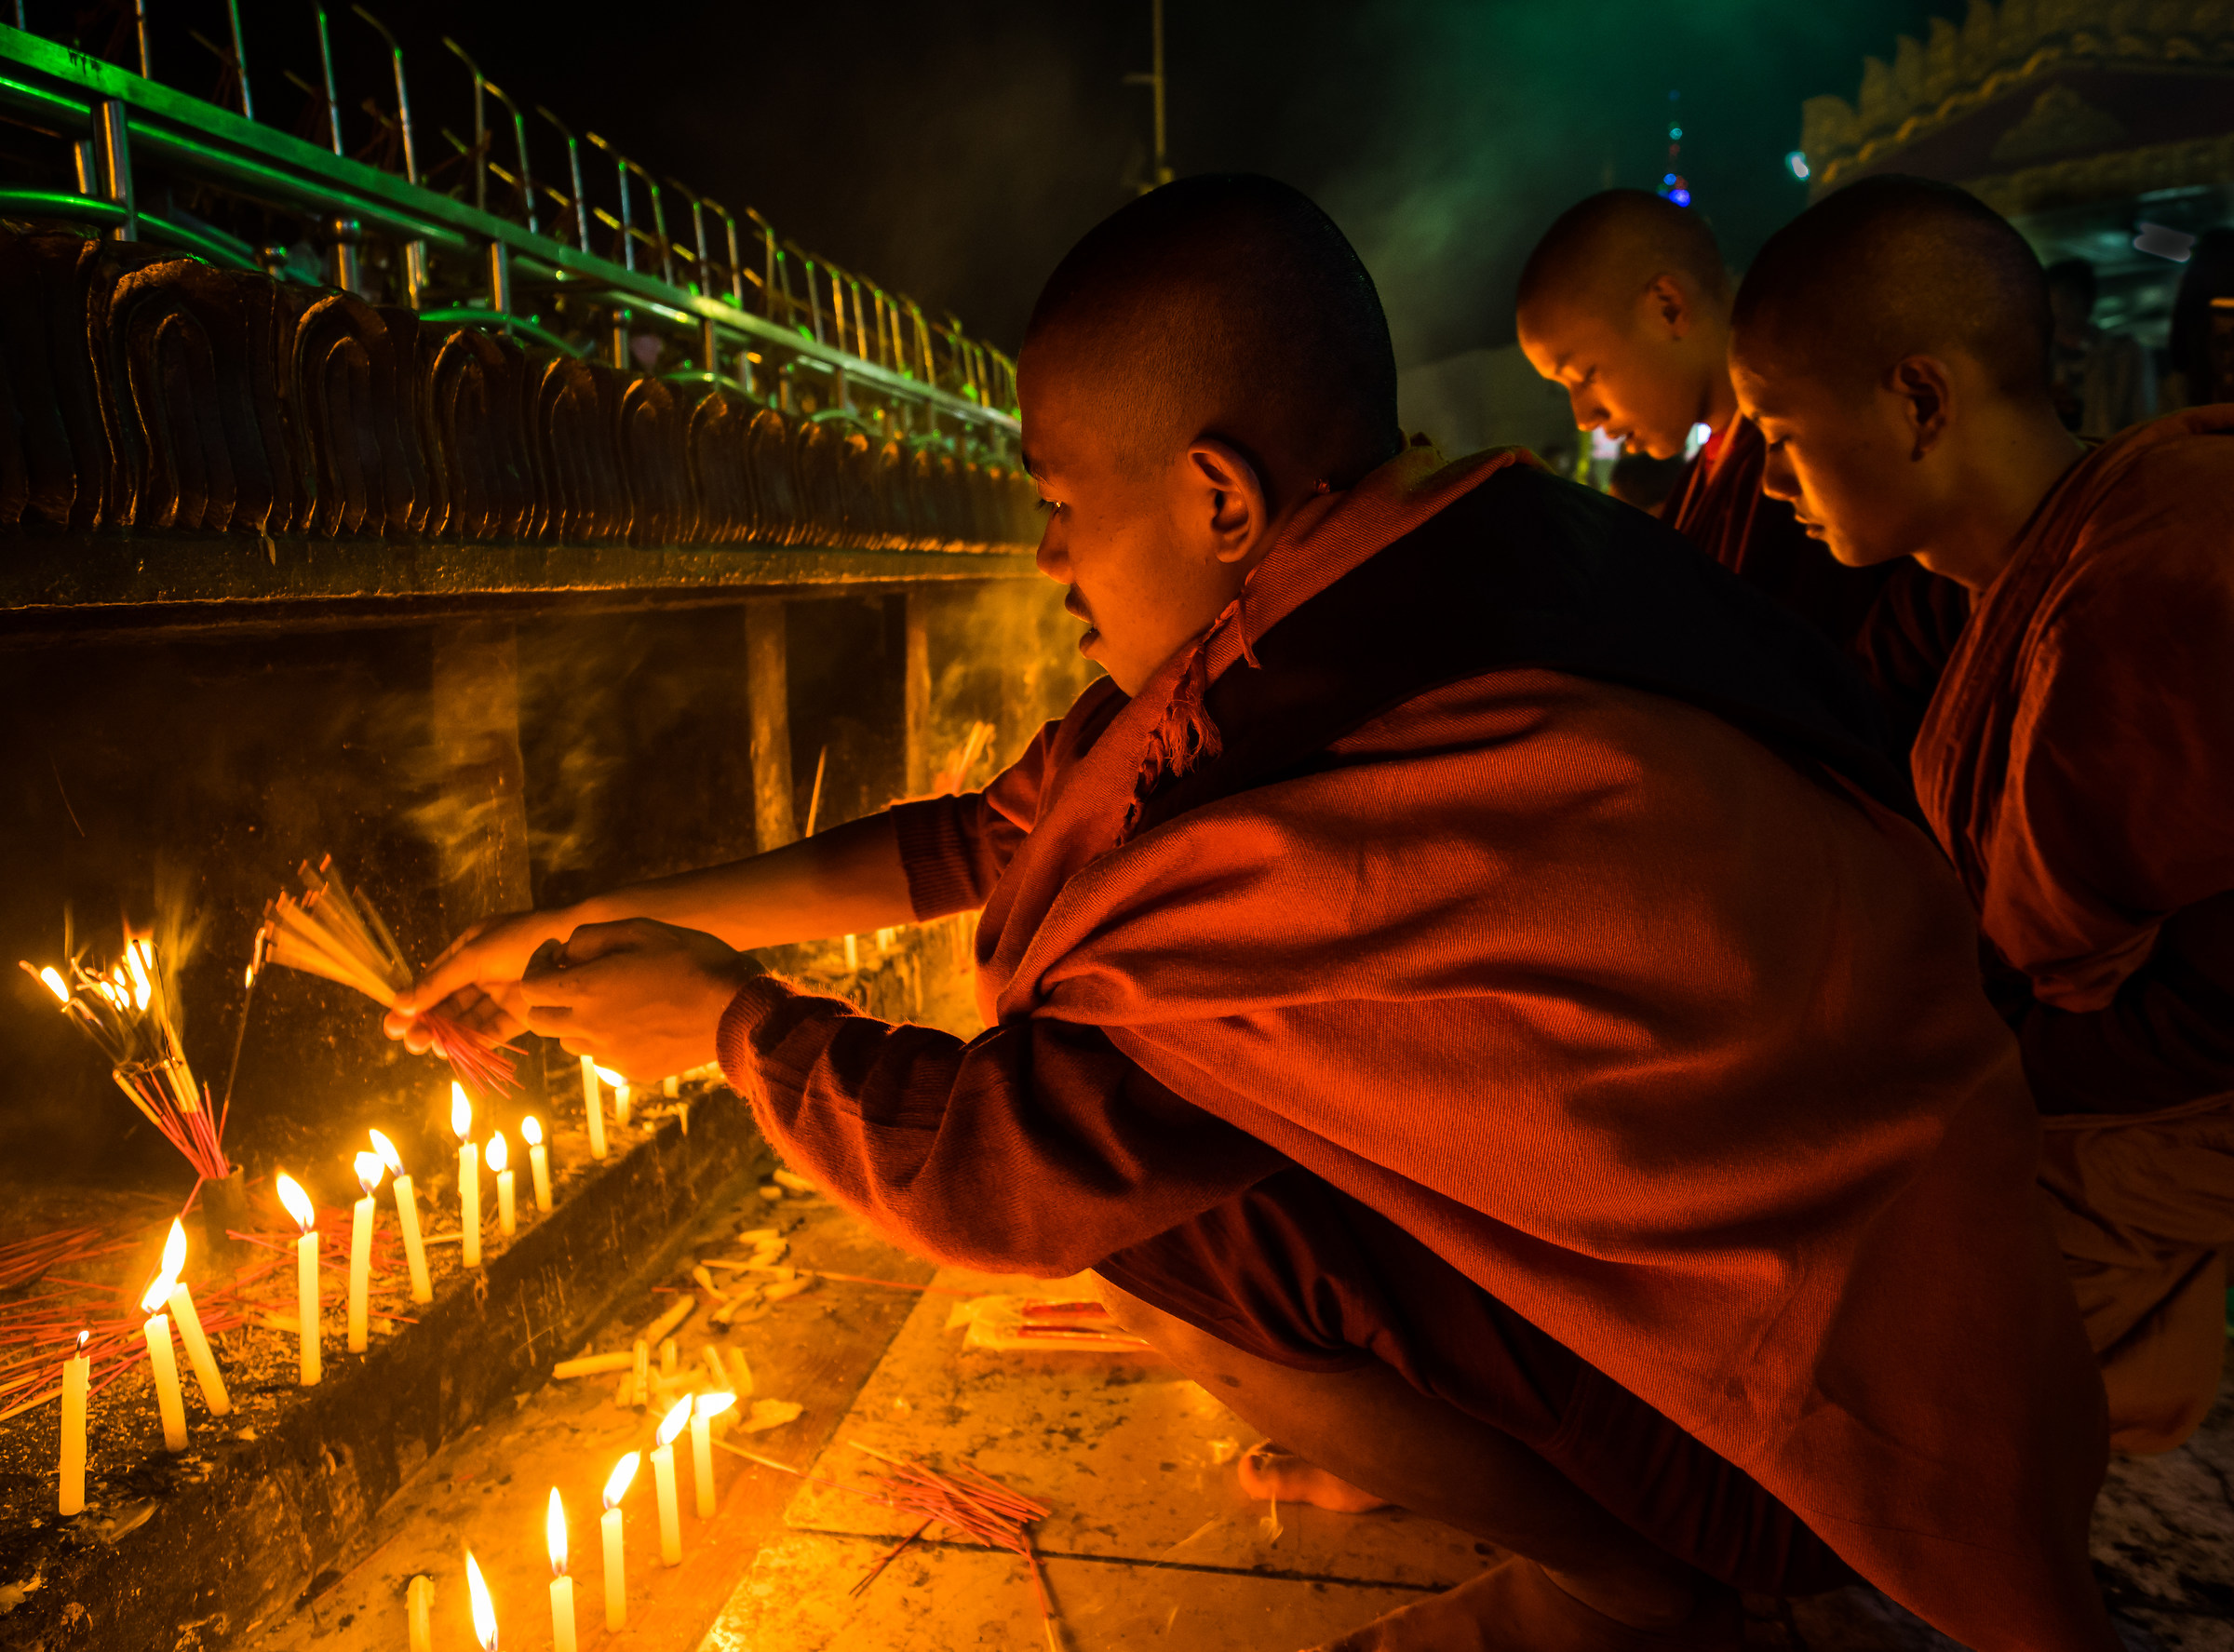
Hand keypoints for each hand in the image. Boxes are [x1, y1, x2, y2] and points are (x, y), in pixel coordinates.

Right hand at [383, 907, 580, 1050]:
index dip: (414, 1001)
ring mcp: (502, 993)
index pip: (434, 978)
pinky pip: (493, 1030)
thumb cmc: (520, 940)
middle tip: (410, 1042)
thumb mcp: (473, 956)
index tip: (394, 1024)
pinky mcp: (521, 1013)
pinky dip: (475, 1041)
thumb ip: (438, 982)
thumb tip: (400, 1004)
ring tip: (428, 1047)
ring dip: (448, 1034)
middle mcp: (483, 972)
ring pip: (469, 1019)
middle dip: (428, 1022)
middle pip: (449, 1002)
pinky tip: (456, 1051)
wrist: (573, 944)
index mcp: (469, 949)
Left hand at [519, 918, 764, 1080]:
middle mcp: (589, 1027)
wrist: (736, 1010)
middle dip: (547, 995)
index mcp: (586, 990)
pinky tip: (637, 1019)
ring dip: (576, 1018)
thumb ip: (592, 936)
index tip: (556, 952)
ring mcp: (609, 1055)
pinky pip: (601, 1056)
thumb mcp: (642, 929)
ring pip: (570, 1039)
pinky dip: (605, 1038)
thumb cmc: (692, 960)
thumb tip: (566, 950)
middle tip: (572, 977)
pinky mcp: (631, 1071)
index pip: (530, 987)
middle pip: (539, 1019)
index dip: (536, 964)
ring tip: (610, 998)